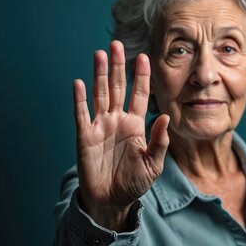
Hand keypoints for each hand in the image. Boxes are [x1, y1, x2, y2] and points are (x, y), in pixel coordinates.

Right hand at [73, 41, 168, 229]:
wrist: (111, 200)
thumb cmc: (134, 183)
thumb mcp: (153, 165)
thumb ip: (159, 142)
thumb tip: (165, 118)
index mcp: (136, 125)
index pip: (140, 95)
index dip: (141, 76)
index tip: (144, 57)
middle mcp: (117, 120)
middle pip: (117, 87)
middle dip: (118, 66)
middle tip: (117, 44)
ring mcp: (100, 126)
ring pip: (100, 94)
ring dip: (99, 75)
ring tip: (100, 54)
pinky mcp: (85, 136)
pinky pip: (82, 114)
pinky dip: (80, 99)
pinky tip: (80, 83)